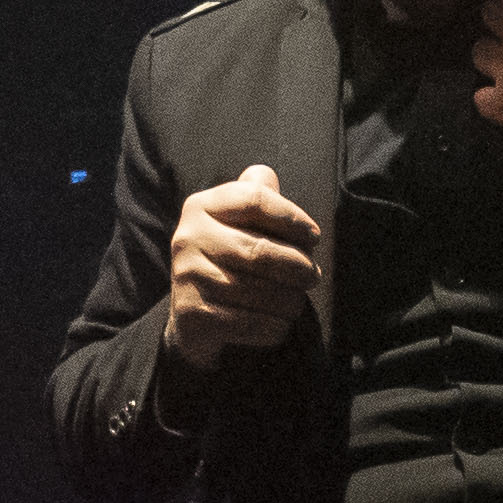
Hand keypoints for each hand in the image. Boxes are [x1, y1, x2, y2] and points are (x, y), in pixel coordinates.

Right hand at [164, 163, 320, 367]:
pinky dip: (276, 326)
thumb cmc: (227, 259)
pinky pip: (252, 323)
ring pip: (260, 291)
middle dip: (298, 266)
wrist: (191, 316)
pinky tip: (279, 322)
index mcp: (200, 207)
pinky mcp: (193, 315)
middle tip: (313, 275)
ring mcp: (188, 277)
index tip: (314, 236)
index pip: (254, 199)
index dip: (292, 217)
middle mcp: (188, 238)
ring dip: (291, 300)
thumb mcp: (235, 222)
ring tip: (297, 299)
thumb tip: (266, 176)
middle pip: (261, 250)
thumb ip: (253, 196)